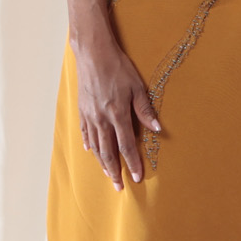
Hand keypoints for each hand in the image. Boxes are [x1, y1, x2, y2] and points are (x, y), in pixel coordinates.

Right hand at [73, 27, 158, 186]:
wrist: (93, 54)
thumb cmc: (118, 68)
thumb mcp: (137, 87)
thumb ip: (145, 110)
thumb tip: (157, 129)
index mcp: (117, 115)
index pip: (126, 146)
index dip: (132, 164)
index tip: (137, 178)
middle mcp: (101, 119)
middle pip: (108, 152)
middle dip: (115, 172)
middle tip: (119, 187)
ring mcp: (90, 115)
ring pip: (96, 146)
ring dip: (102, 163)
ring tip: (108, 175)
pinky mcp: (82, 110)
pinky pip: (86, 132)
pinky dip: (89, 144)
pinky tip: (91, 151)